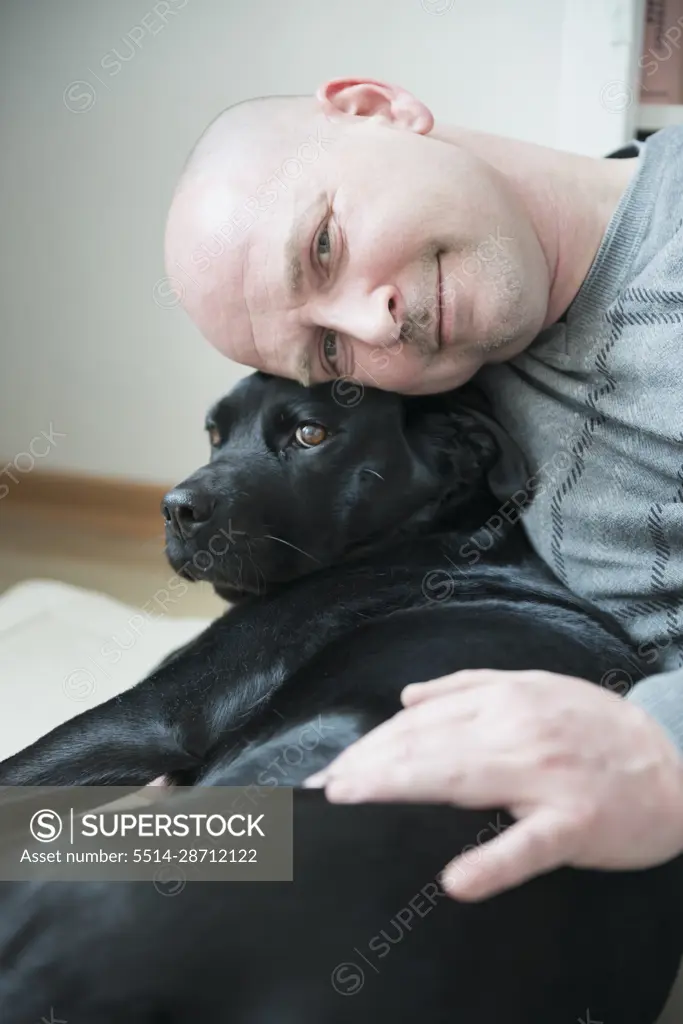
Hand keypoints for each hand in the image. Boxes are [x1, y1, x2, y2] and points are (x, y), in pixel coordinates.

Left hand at [304, 670, 682, 899]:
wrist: (676, 758)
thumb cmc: (595, 727)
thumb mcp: (534, 685)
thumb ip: (467, 686)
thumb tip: (407, 696)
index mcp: (505, 699)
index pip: (420, 722)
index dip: (372, 745)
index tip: (333, 771)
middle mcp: (517, 728)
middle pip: (428, 744)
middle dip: (368, 764)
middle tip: (321, 791)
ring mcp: (546, 775)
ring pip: (460, 777)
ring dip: (400, 787)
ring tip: (352, 801)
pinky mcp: (576, 822)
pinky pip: (529, 844)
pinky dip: (493, 860)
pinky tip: (458, 880)